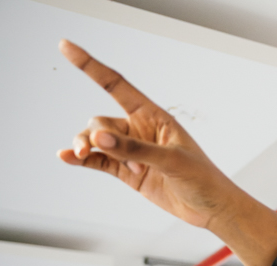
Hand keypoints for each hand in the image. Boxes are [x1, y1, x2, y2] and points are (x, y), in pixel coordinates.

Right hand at [56, 40, 276, 265]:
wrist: (211, 209)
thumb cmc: (203, 178)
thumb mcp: (172, 160)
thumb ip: (135, 148)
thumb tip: (99, 137)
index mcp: (154, 117)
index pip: (117, 85)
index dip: (91, 66)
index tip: (65, 46)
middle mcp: (140, 130)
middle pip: (101, 121)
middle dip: (94, 133)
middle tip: (98, 146)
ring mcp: (132, 151)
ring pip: (96, 141)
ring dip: (87, 147)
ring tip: (83, 156)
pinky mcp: (128, 172)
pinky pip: (98, 162)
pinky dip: (82, 160)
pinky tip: (67, 158)